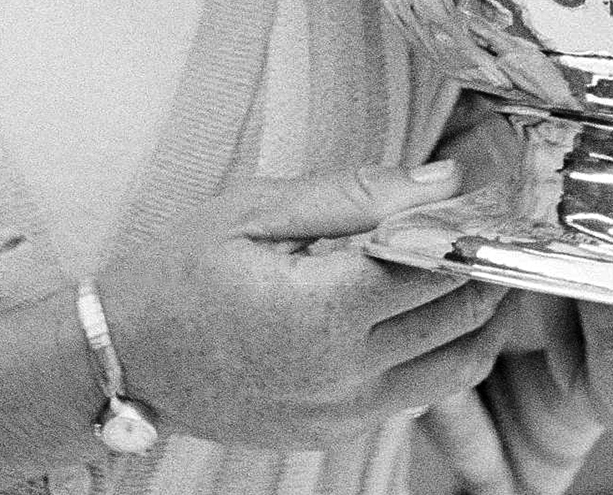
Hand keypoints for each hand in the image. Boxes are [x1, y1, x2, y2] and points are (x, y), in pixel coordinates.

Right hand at [96, 160, 515, 450]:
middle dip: (484, 263)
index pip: (437, 262)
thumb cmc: (178, 273)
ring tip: (469, 264)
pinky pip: (420, 391)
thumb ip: (355, 195)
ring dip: (478, 313)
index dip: (469, 223)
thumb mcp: (256, 211)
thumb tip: (442, 181)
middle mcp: (344, 372)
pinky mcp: (340, 430)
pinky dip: (442, 350)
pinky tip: (423, 309)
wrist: (126, 359)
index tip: (486, 194)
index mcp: (322, 310)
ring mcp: (345, 411)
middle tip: (486, 222)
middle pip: (459, 313)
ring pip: (458, 362)